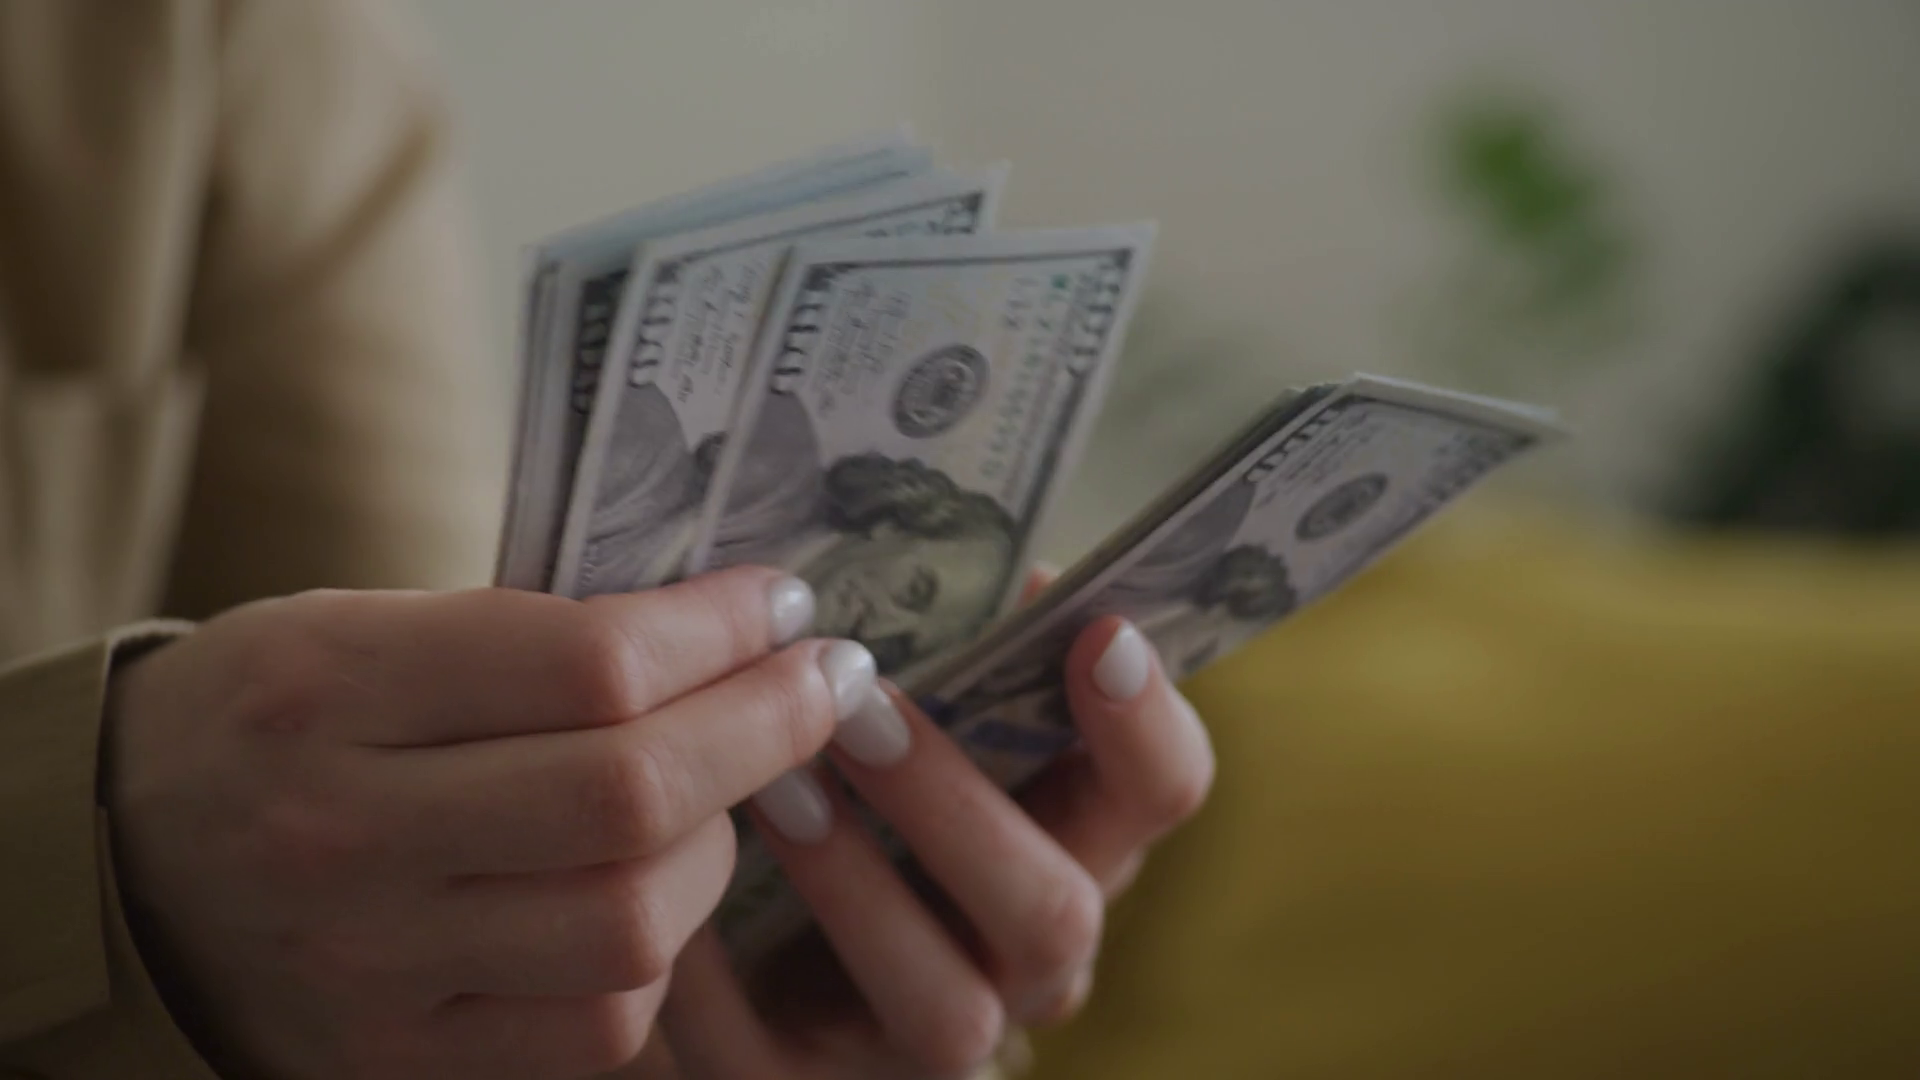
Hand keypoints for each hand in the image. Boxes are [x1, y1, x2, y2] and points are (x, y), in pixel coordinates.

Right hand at [105, 568, 877, 1079]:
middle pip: (631, 794)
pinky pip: (599, 1025)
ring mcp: (374, 969)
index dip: (721, 630)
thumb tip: (733, 629)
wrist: (123, 865)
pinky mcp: (400, 1060)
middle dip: (765, 729)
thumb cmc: (275, 716)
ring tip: (721, 791)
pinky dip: (658, 955)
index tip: (785, 604)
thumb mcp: (361, 624)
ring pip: (635, 920)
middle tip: (822, 683)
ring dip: (720, 845)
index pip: (589, 662)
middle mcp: (347, 838)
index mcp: (332, 691)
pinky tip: (653, 892)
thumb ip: (530, 634)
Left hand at [649, 571, 1215, 1078]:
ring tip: (774, 790)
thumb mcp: (926, 746)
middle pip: (1055, 912)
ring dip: (857, 887)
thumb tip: (1029, 573)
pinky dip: (720, 989)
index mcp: (1072, 851)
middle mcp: (1026, 968)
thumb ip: (973, 677)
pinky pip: (774, 1065)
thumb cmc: (860, 818)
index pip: (1160, 797)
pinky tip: (674, 904)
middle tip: (856, 705)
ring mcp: (926, 1048)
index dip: (1145, 722)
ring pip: (946, 1008)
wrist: (759, 987)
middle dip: (956, 803)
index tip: (1097, 632)